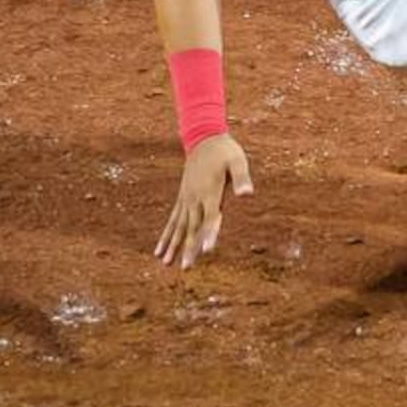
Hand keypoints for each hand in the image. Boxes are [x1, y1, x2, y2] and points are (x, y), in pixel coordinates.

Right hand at [154, 133, 252, 269]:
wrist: (204, 139)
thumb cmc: (225, 151)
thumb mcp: (237, 161)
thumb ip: (242, 178)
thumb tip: (248, 194)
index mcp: (210, 192)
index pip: (210, 217)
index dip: (210, 233)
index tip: (206, 251)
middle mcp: (195, 198)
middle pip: (192, 226)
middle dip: (188, 247)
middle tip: (185, 267)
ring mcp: (186, 199)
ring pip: (178, 226)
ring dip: (172, 245)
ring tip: (165, 264)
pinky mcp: (182, 199)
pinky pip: (172, 220)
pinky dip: (166, 235)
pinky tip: (159, 250)